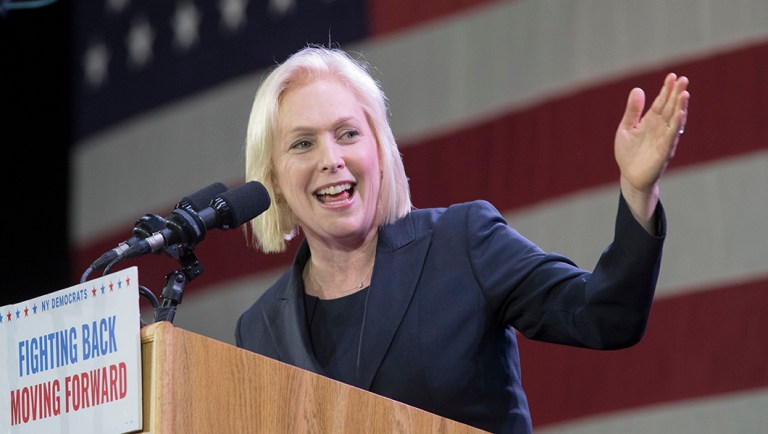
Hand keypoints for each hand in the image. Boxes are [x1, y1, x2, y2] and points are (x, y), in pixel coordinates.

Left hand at [615, 73, 689, 228]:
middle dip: (677, 94)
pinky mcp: (664, 151)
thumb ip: (632, 111)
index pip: (661, 102)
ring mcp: (664, 138)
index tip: (672, 75)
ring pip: (675, 120)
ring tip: (685, 93)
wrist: (630, 176)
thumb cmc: (628, 153)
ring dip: (681, 107)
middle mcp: (660, 128)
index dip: (667, 89)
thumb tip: (638, 89)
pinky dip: (676, 125)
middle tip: (684, 79)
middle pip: (671, 108)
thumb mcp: (626, 128)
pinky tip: (681, 114)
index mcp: (651, 121)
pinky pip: (672, 136)